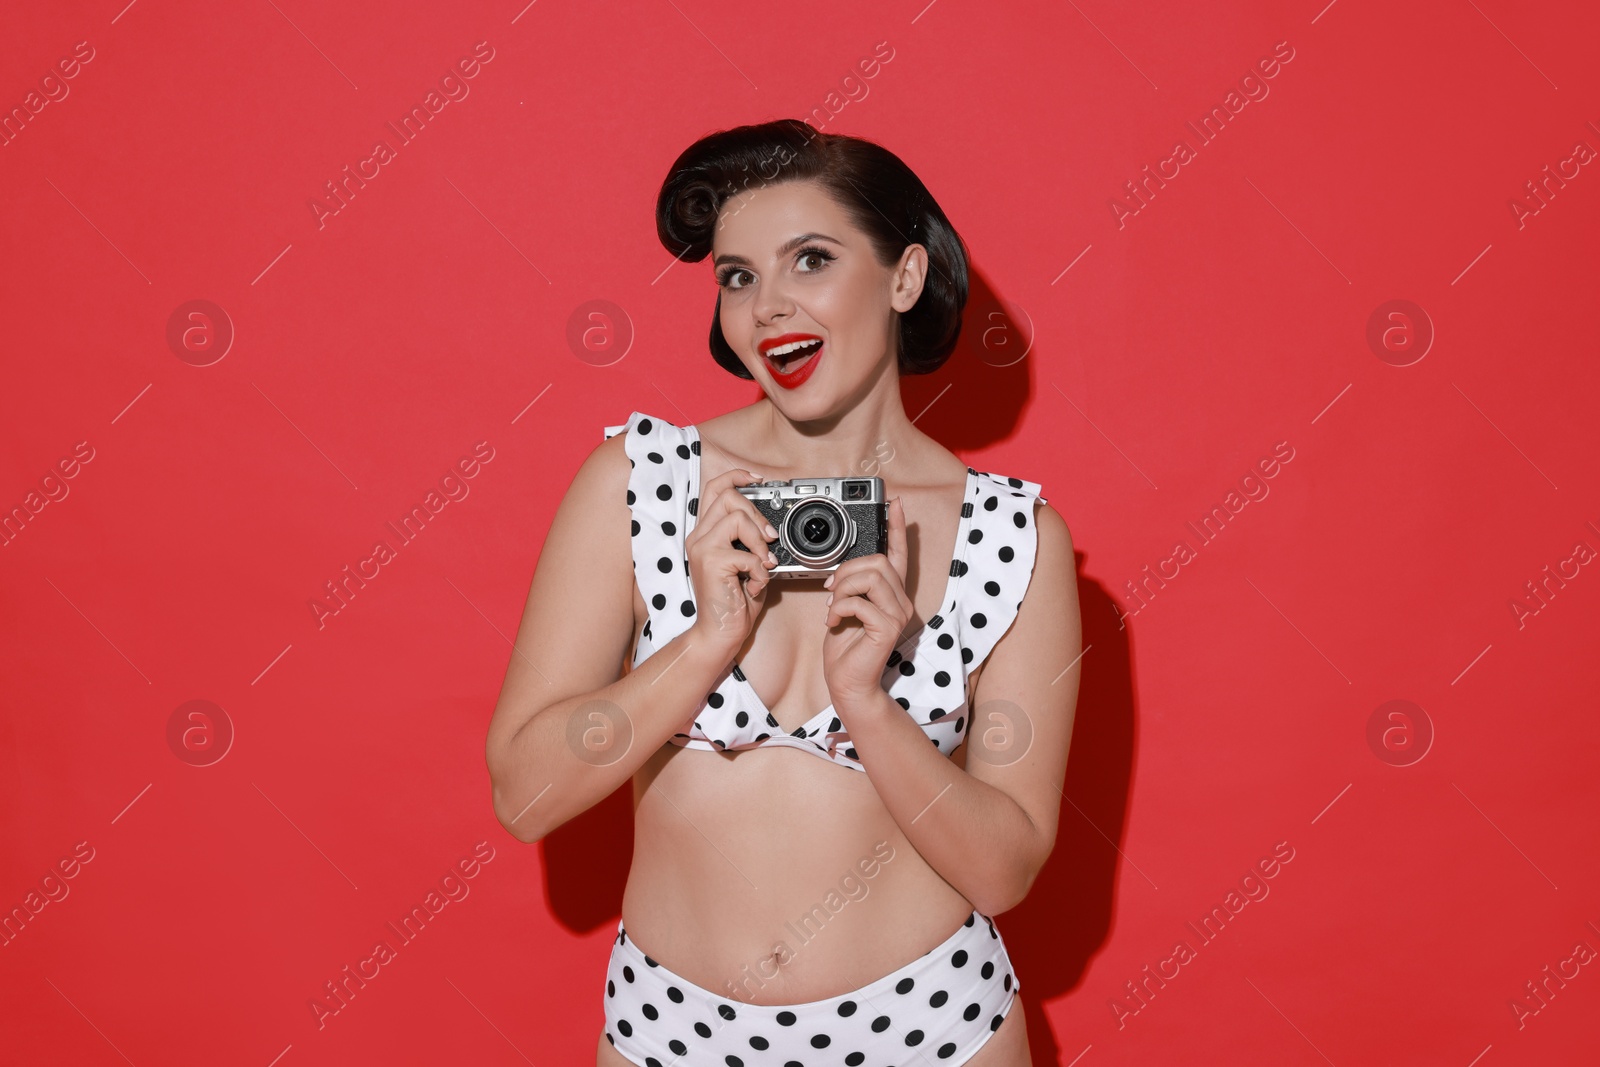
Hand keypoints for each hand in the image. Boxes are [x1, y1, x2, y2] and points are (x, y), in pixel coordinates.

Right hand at [684, 467, 779, 657]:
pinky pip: (746, 553)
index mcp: (705, 535)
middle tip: (770, 538)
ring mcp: (702, 548)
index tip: (758, 479)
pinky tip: (756, 585)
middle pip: (727, 496)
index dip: (736, 477)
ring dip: (760, 541)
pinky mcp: (711, 562)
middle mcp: (699, 537)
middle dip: (756, 512)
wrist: (720, 634)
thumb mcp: (747, 566)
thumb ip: (752, 544)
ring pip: (736, 517)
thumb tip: (771, 530)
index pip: (714, 490)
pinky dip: (760, 569)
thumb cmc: (733, 604)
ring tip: (764, 563)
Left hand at [821, 496, 912, 713]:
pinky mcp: (888, 628)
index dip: (897, 527)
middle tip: (831, 591)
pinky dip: (840, 608)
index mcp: (891, 593)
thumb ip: (852, 586)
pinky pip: (860, 602)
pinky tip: (835, 621)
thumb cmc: (845, 647)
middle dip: (846, 570)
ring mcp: (898, 615)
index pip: (898, 553)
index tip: (896, 503)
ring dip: (842, 589)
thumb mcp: (846, 607)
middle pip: (877, 561)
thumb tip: (843, 570)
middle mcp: (901, 601)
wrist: (848, 682)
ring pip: (870, 577)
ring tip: (833, 608)